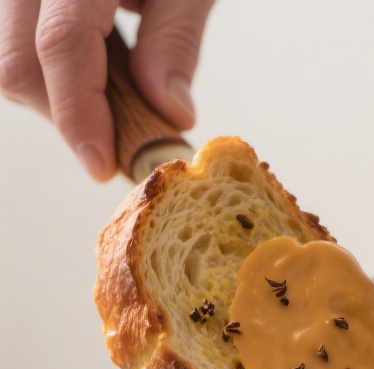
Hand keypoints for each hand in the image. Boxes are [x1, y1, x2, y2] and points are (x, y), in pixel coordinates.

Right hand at [0, 0, 213, 180]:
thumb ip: (175, 41)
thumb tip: (168, 115)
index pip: (61, 41)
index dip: (80, 114)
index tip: (104, 165)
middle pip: (18, 60)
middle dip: (67, 114)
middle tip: (120, 137)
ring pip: (8, 55)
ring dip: (56, 93)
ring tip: (110, 85)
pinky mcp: (15, 0)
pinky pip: (12, 39)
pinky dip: (49, 68)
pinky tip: (92, 60)